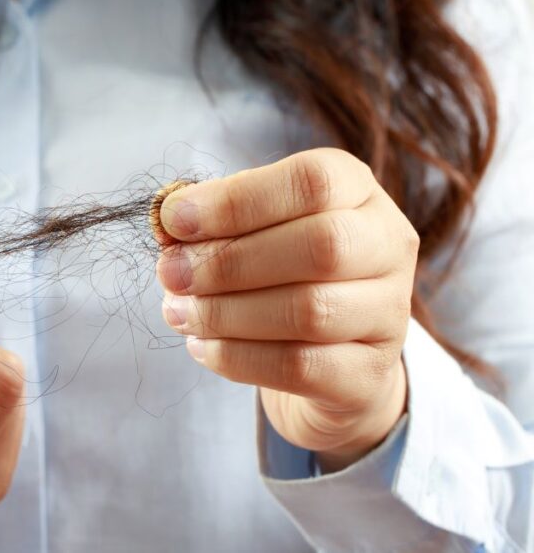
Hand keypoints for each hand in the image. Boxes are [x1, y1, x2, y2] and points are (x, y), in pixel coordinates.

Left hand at [156, 148, 414, 471]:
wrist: (327, 357)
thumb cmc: (276, 272)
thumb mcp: (247, 230)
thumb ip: (209, 222)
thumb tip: (166, 221)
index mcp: (356, 190)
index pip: (312, 181)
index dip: (236, 200)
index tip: (174, 220)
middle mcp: (386, 245)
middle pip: (320, 246)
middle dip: (229, 261)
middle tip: (170, 273)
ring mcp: (389, 314)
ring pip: (310, 312)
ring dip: (226, 312)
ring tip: (178, 312)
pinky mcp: (369, 375)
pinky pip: (301, 368)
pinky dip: (238, 358)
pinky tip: (202, 347)